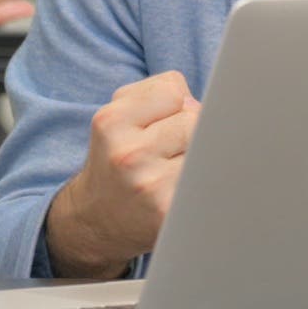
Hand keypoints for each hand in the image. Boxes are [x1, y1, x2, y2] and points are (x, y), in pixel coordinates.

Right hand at [46, 72, 201, 278]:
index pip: (174, 88)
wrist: (96, 220)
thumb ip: (158, 94)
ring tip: (173, 170)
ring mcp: (149, 186)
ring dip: (197, 156)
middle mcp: (128, 154)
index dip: (174, 104)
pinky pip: (207, 180)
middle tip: (168, 151)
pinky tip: (183, 192)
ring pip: (205, 148)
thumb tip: (212, 104)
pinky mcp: (169, 213)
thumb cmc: (117, 159)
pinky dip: (202, 182)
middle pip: (194, 118)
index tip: (160, 122)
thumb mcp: (118, 116)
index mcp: (111, 122)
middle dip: (189, 130)